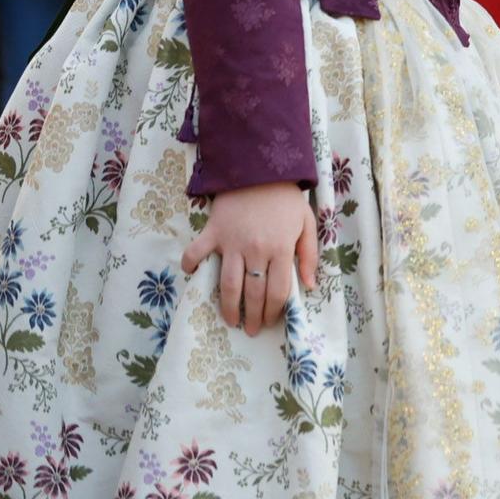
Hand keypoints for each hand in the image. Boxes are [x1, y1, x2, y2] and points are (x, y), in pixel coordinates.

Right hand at [181, 181, 318, 335]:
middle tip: (252, 330)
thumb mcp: (306, 224)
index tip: (272, 321)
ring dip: (228, 307)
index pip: (277, 291)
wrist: (261, 168)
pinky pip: (197, 253)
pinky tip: (193, 276)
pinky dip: (191, 265)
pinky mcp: (213, 232)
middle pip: (253, 293)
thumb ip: (308, 255)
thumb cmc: (286, 199)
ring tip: (231, 320)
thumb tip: (309, 286)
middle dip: (253, 316)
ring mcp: (232, 243)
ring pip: (227, 284)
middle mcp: (255, 250)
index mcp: (280, 249)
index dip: (274, 311)